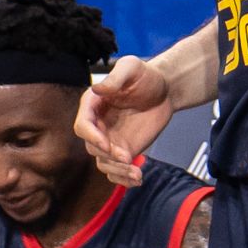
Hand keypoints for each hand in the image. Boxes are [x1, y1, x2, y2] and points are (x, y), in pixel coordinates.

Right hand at [77, 55, 176, 184]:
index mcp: (92, 105)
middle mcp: (97, 125)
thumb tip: (98, 88)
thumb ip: (116, 78)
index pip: (82, 126)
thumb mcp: (131, 67)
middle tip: (128, 158)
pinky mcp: (123, 151)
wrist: (165, 90)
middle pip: (92, 147)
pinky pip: (116, 171)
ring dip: (117, 172)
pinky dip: (124, 180)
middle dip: (108, 156)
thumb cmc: (146, 76)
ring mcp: (109, 140)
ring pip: (103, 163)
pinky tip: (137, 179)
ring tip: (136, 173)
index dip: (92, 137)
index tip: (108, 145)